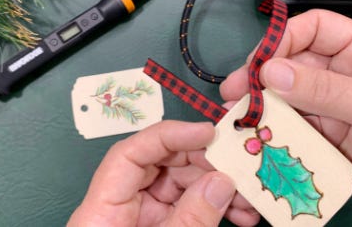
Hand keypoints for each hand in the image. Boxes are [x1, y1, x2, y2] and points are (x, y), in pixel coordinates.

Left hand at [68, 121, 259, 226]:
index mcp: (102, 211)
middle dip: (204, 164)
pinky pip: (187, 204)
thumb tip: (222, 180)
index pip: (130, 154)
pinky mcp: (159, 226)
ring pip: (180, 183)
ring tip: (248, 200)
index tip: (208, 133)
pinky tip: (240, 214)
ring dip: (217, 186)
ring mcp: (142, 216)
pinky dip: (213, 205)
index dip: (169, 136)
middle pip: (160, 165)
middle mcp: (121, 206)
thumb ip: (192, 220)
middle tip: (239, 169)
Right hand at [220, 9, 351, 213]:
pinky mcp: (318, 136)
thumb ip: (325, 89)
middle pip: (291, 63)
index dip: (285, 38)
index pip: (315, 29)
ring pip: (285, 97)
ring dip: (260, 104)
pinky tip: (252, 133)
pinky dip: (269, 130)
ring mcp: (327, 107)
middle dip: (261, 75)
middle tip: (235, 89)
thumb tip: (272, 72)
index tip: (260, 61)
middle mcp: (340, 76)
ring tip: (236, 113)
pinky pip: (288, 128)